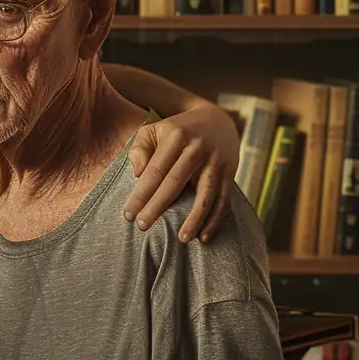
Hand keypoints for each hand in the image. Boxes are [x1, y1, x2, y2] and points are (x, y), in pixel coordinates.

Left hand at [125, 102, 234, 243]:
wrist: (217, 119)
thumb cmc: (177, 131)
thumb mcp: (154, 130)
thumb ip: (140, 149)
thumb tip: (138, 174)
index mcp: (176, 136)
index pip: (155, 170)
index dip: (141, 193)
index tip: (129, 214)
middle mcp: (197, 147)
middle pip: (175, 182)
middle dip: (158, 206)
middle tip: (142, 227)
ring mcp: (216, 160)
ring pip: (205, 194)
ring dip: (194, 219)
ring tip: (181, 239)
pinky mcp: (230, 171)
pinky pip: (224, 200)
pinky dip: (215, 220)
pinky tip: (204, 237)